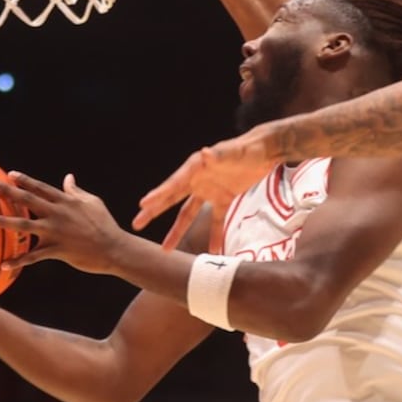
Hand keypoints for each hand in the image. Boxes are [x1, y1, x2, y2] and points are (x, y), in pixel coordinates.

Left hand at [0, 172, 130, 276]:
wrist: (114, 249)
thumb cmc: (105, 224)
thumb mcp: (93, 203)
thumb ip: (76, 191)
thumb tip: (68, 178)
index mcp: (66, 202)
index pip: (41, 188)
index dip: (25, 180)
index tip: (9, 174)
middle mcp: (58, 214)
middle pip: (28, 200)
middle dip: (7, 191)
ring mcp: (56, 232)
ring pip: (24, 225)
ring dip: (3, 221)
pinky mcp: (56, 250)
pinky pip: (33, 256)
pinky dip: (18, 260)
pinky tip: (4, 264)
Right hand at [134, 135, 276, 239]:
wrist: (265, 151)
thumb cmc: (247, 149)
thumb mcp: (233, 152)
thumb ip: (219, 155)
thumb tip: (204, 153)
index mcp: (195, 167)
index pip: (174, 183)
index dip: (159, 194)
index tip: (143, 204)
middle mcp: (197, 180)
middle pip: (172, 199)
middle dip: (154, 211)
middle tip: (136, 224)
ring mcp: (209, 191)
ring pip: (189, 214)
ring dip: (178, 231)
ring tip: (165, 249)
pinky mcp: (224, 199)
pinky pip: (216, 220)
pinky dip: (215, 235)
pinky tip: (212, 251)